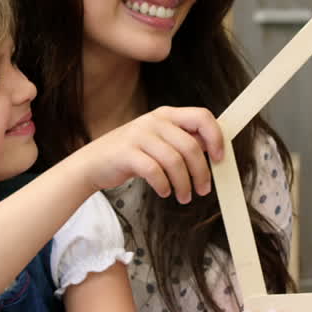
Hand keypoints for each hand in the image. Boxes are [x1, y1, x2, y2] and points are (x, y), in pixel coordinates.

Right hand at [78, 106, 223, 202]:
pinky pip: (155, 171)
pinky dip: (164, 185)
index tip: (219, 158)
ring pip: (175, 161)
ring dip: (184, 184)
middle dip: (201, 172)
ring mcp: (139, 135)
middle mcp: (154, 121)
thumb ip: (182, 140)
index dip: (216, 137)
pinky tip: (165, 192)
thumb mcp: (158, 140)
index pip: (202, 116)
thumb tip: (212, 148)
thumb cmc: (130, 154)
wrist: (92, 163)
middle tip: (203, 189)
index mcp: (166, 115)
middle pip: (190, 146)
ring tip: (183, 196)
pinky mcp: (127, 153)